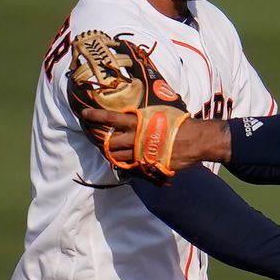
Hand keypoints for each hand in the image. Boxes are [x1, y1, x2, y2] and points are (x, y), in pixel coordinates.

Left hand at [78, 108, 226, 174]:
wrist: (195, 140)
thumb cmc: (179, 123)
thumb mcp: (159, 112)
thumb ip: (144, 115)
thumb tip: (134, 113)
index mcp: (137, 122)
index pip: (111, 119)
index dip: (96, 116)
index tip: (84, 113)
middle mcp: (135, 138)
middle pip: (109, 142)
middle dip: (103, 141)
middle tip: (98, 138)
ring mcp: (140, 153)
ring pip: (117, 156)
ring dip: (111, 154)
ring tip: (109, 150)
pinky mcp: (148, 165)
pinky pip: (131, 167)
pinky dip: (126, 164)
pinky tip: (125, 161)